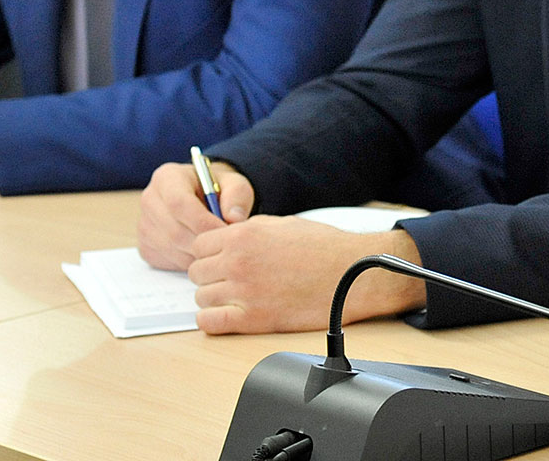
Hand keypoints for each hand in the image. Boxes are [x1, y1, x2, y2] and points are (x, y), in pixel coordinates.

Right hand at [137, 160, 254, 270]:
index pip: (178, 203)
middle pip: (174, 229)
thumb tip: (234, 218)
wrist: (203, 199)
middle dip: (203, 241)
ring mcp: (144, 224)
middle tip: (225, 245)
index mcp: (167, 177)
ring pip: (171, 248)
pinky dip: (188, 262)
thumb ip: (237, 196)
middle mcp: (150, 199)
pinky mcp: (145, 245)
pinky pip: (167, 260)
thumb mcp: (234, 184)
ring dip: (198, 254)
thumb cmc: (218, 190)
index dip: (203, 221)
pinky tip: (203, 252)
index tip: (225, 231)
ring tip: (217, 248)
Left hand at [185, 216, 426, 333]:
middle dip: (211, 276)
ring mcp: (243, 291)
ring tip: (236, 298)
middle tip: (231, 279)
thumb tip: (229, 237)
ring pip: (201, 298)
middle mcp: (237, 262)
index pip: (198, 246)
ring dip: (214, 298)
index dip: (209, 253)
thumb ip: (250, 229)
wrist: (352, 273)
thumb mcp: (283, 223)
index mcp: (244, 235)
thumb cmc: (325, 248)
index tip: (220, 260)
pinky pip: (209, 323)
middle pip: (196, 273)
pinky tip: (230, 316)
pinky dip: (213, 321)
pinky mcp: (252, 319)